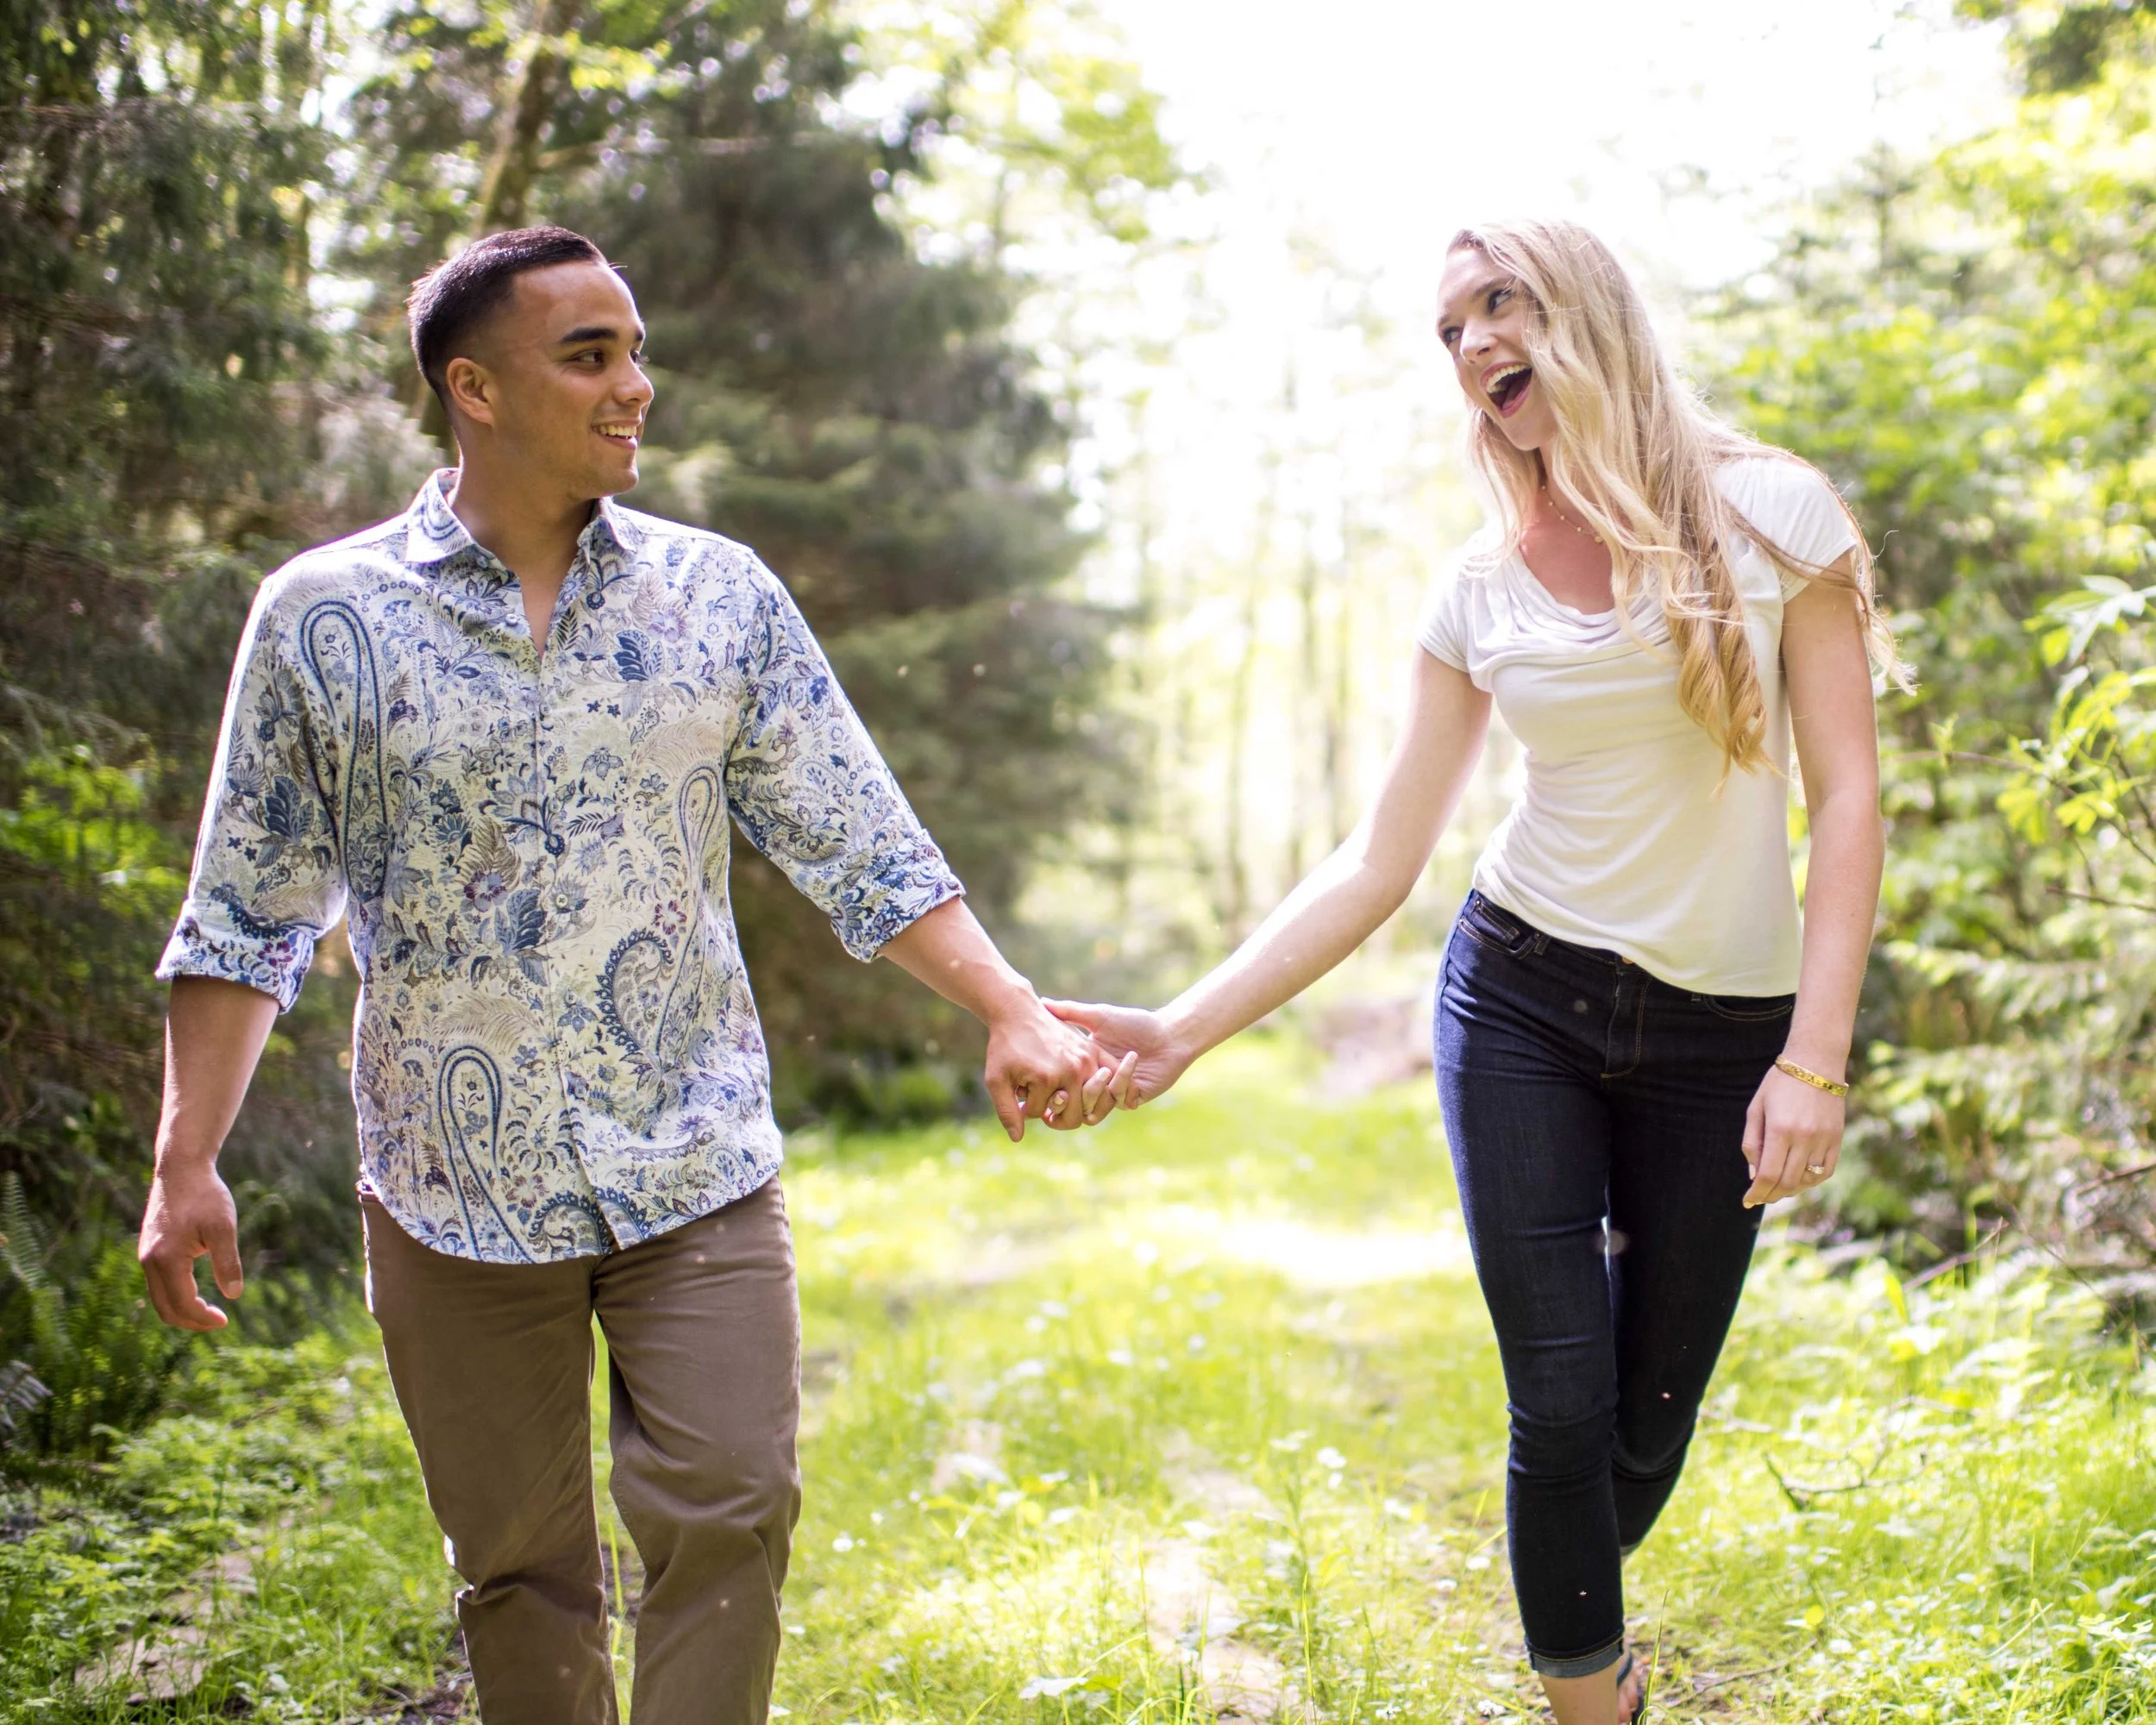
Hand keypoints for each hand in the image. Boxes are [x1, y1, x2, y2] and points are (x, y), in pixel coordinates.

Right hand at [138, 1159, 243, 1330]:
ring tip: (210, 1311)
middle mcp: (149, 1261)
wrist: (181, 1167)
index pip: (182, 1304)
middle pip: (165, 1308)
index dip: (203, 1318)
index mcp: (166, 1259)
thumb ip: (227, 1262)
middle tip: (218, 1321)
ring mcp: (145, 1255)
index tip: (225, 1320)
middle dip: (191, 1321)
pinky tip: (196, 1292)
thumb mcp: (223, 1227)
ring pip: (159, 1298)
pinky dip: (175, 1295)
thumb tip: (234, 1295)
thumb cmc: (205, 1194)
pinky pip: (158, 1284)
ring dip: (183, 1310)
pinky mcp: (148, 1249)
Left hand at [983, 996, 1128, 1141]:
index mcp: (1047, 1079)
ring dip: (1079, 1105)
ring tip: (1061, 1096)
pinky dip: (1104, 1090)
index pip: (1042, 1114)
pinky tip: (1087, 1089)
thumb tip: (1018, 1139)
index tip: (1018, 1093)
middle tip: (1041, 1101)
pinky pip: (1110, 1079)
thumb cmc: (1005, 1047)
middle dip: (1055, 1113)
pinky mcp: (1093, 1050)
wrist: (1018, 1012)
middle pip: (1074, 1116)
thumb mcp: (996, 1079)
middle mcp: (1072, 1070)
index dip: (1026, 1109)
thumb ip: (1006, 1111)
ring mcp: (1086, 1059)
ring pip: (1094, 1103)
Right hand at [1041, 999, 1192, 1109]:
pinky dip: (1123, 1080)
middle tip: (1066, 1086)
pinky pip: (1118, 1099)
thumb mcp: (1098, 1016)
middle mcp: (1096, 1083)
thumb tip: (1041, 1002)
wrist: (1168, 1034)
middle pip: (1070, 1103)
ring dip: (1095, 1091)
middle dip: (1065, 1098)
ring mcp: (1113, 1093)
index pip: (1058, 1082)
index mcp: (1083, 1066)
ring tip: (1102, 1071)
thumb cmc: (1134, 1023)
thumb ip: (1070, 1012)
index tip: (1039, 1077)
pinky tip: (1132, 1059)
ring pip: (1092, 1108)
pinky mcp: (1131, 1098)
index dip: (1048, 1085)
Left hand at [1741, 1064, 1845, 1207]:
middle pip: (1787, 1182)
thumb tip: (1754, 1175)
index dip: (1757, 1193)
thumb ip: (1752, 1142)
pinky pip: (1825, 1171)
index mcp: (1779, 1130)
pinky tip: (1799, 1180)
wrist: (1816, 1063)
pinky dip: (1811, 1181)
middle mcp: (1803, 1138)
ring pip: (1807, 1181)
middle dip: (1771, 1195)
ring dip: (1790, 1190)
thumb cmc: (1779, 1084)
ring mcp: (1823, 1139)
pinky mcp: (1836, 1139)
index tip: (1748, 1200)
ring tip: (1777, 1189)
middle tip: (1761, 1197)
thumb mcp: (1756, 1108)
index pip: (1768, 1175)